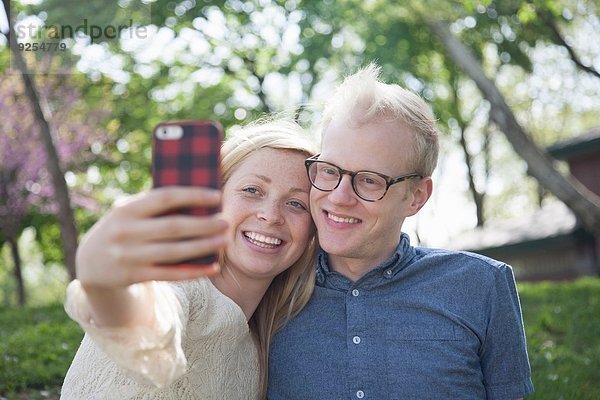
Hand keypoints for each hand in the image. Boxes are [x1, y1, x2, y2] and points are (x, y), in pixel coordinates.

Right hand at [76, 186, 227, 288]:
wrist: (89, 263)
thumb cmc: (123, 229)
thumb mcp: (128, 212)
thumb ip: (155, 206)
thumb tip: (199, 198)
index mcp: (125, 209)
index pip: (165, 197)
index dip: (193, 196)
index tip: (217, 196)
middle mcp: (125, 232)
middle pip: (174, 227)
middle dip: (204, 225)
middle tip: (226, 222)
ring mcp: (128, 256)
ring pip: (174, 252)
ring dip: (203, 247)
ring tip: (223, 240)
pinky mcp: (134, 276)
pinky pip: (171, 274)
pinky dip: (194, 271)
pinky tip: (213, 267)